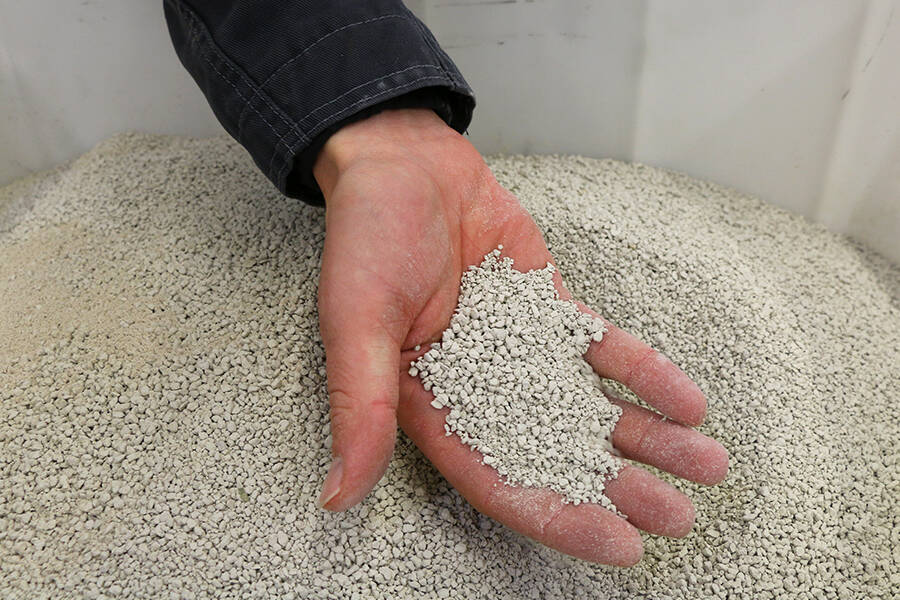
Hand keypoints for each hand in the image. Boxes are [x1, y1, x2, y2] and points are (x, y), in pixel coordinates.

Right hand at [312, 108, 727, 565]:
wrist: (406, 164)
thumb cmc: (367, 238)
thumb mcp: (355, 321)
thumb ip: (360, 406)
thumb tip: (340, 494)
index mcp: (432, 408)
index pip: (500, 479)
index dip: (559, 516)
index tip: (620, 545)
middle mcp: (483, 391)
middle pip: (559, 454)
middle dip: (620, 488)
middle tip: (678, 515)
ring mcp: (523, 351)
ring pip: (592, 407)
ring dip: (648, 437)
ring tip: (707, 463)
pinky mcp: (550, 311)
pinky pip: (604, 349)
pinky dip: (645, 373)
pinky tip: (687, 398)